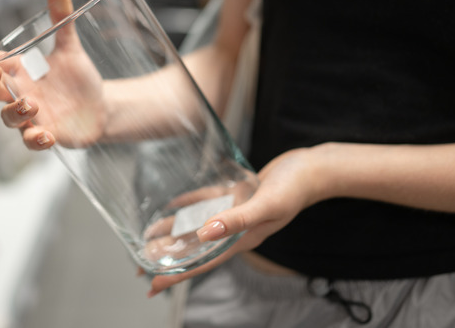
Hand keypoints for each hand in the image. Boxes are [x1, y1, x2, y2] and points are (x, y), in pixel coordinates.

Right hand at [0, 0, 105, 148]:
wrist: (101, 109)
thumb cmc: (77, 79)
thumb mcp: (69, 47)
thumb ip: (62, 16)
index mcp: (19, 71)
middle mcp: (19, 94)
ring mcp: (30, 117)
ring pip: (8, 118)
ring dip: (15, 112)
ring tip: (31, 104)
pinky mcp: (45, 135)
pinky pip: (31, 142)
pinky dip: (36, 139)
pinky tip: (46, 135)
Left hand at [146, 147, 317, 296]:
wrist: (314, 169)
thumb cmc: (295, 188)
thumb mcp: (266, 206)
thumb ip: (237, 220)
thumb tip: (205, 234)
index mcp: (242, 239)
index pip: (203, 261)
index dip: (177, 274)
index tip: (153, 285)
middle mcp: (235, 229)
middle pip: (195, 249)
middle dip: (169, 259)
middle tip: (141, 266)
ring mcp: (235, 212)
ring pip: (197, 227)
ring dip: (174, 233)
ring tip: (149, 239)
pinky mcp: (237, 195)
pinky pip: (206, 202)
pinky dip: (189, 205)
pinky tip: (174, 205)